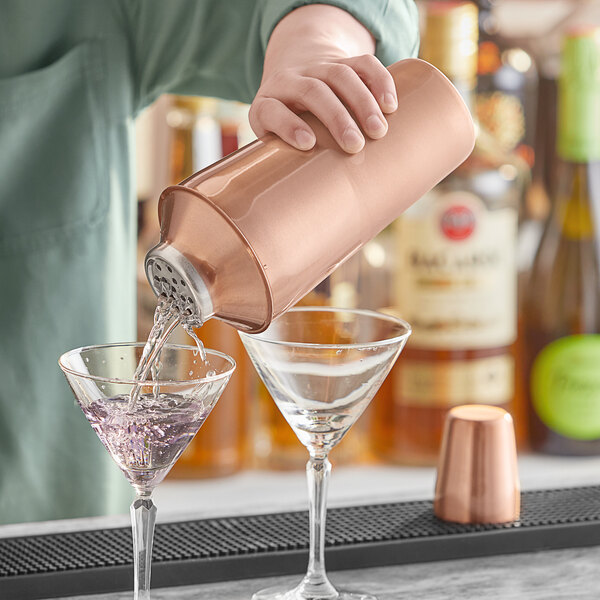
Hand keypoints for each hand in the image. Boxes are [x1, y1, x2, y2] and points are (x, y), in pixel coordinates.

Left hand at [250, 5, 397, 153]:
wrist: (293, 80)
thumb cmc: (286, 128)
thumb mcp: (275, 141)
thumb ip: (284, 159)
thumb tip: (313, 194)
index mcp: (267, 103)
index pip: (271, 109)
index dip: (287, 124)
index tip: (307, 143)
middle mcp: (290, 82)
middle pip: (312, 91)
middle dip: (335, 117)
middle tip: (354, 146)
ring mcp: (318, 69)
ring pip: (341, 76)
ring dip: (363, 102)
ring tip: (378, 131)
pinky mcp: (342, 63)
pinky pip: (363, 65)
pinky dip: (380, 82)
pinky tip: (392, 106)